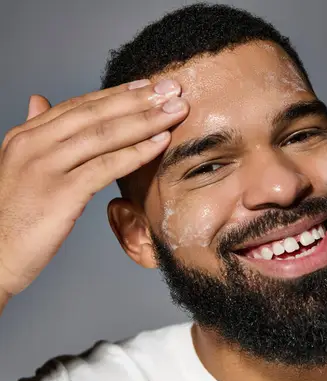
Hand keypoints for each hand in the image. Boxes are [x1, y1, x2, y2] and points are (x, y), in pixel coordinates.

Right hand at [0, 79, 187, 298]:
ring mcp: (45, 166)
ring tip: (176, 111)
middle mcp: (33, 144)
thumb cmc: (12, 216)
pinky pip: (106, 166)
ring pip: (104, 135)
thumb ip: (35, 131)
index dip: (118, 93)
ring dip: (146, 120)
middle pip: (96, 113)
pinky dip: (136, 152)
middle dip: (139, 99)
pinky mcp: (59, 192)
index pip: (80, 105)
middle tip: (172, 90)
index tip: (150, 85)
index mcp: (26, 136)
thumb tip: (39, 99)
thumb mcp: (19, 165)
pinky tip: (161, 143)